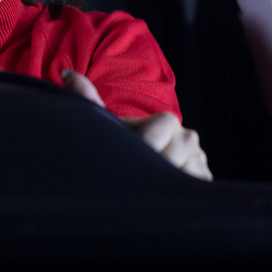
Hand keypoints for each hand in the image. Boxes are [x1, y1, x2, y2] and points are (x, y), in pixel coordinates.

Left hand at [61, 69, 212, 180]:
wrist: (139, 179)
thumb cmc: (120, 150)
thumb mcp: (106, 126)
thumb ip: (88, 100)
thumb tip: (66, 74)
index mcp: (166, 122)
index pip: (163, 125)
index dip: (145, 142)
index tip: (131, 155)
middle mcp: (187, 139)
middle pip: (176, 150)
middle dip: (154, 165)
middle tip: (135, 177)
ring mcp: (199, 161)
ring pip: (186, 171)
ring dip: (164, 182)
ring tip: (145, 187)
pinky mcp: (205, 182)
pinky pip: (196, 187)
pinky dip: (176, 195)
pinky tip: (160, 197)